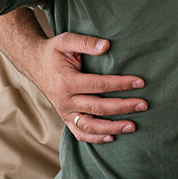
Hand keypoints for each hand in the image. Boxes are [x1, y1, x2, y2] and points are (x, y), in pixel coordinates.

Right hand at [32, 32, 146, 143]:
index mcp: (67, 81)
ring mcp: (64, 112)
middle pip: (98, 107)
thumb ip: (86, 42)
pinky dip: (95, 138)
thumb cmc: (53, 51)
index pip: (99, 85)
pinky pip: (79, 133)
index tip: (140, 82)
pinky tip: (112, 137)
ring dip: (112, 128)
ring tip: (133, 126)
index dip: (120, 84)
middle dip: (123, 107)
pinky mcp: (65, 118)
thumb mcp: (66, 40)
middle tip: (143, 104)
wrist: (34, 63)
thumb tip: (106, 45)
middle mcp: (65, 101)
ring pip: (90, 126)